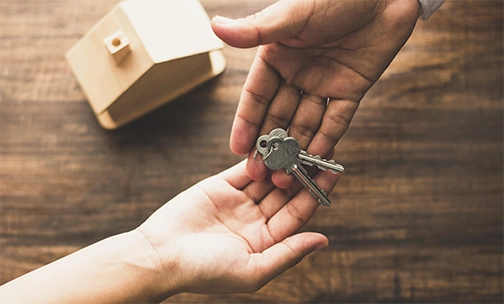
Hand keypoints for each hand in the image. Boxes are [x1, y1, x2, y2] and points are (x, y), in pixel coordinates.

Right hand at [0, 160, 338, 302]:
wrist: (160, 256)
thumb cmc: (205, 271)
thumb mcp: (253, 270)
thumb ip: (288, 253)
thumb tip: (322, 239)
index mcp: (267, 241)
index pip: (297, 214)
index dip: (315, 193)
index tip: (332, 173)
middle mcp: (256, 220)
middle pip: (286, 192)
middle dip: (303, 172)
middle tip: (322, 149)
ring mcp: (239, 201)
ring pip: (268, 177)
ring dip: (284, 161)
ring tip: (303, 140)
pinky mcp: (221, 185)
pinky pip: (245, 168)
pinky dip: (259, 156)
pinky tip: (276, 141)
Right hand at [212, 0, 419, 186]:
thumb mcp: (292, 14)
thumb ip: (256, 30)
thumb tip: (215, 27)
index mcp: (277, 56)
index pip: (256, 96)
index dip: (247, 122)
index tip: (237, 149)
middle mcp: (297, 73)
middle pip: (279, 115)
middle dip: (269, 145)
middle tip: (259, 172)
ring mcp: (324, 83)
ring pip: (306, 122)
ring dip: (296, 149)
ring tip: (285, 175)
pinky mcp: (352, 88)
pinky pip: (337, 118)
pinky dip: (328, 138)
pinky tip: (316, 159)